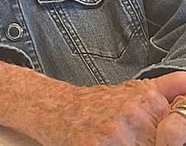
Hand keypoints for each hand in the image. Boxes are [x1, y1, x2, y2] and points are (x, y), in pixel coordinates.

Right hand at [0, 60, 185, 145]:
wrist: (54, 107)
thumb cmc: (94, 103)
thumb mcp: (134, 89)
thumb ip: (168, 87)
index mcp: (148, 102)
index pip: (179, 127)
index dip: (176, 133)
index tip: (170, 134)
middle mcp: (135, 116)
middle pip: (166, 141)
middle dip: (155, 141)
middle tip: (137, 137)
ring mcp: (118, 135)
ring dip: (134, 145)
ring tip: (121, 140)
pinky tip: (108, 144)